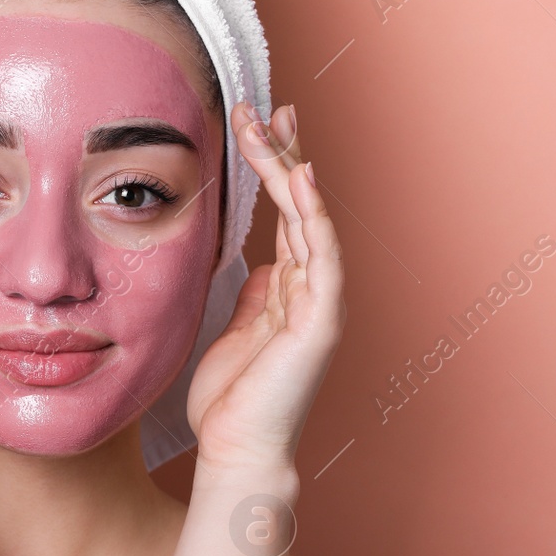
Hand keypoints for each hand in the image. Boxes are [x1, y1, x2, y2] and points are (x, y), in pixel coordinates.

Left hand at [185, 103, 345, 472]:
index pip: (288, 212)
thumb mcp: (235, 330)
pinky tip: (303, 176)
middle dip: (285, 151)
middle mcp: (313, 288)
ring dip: (290, 168)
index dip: (277, 165)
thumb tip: (260, 261)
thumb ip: (254, 294)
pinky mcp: (321, 320)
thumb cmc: (233, 401)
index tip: (258, 122)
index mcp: (292, 288)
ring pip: (311, 218)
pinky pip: (322, 256)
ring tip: (272, 123)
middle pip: (303, 204)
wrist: (237, 451)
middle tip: (266, 104)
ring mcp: (321, 302)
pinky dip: (315, 214)